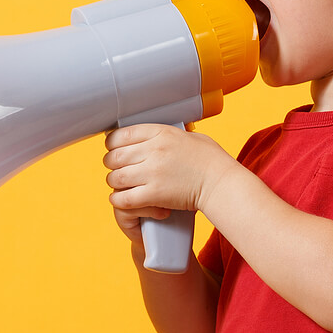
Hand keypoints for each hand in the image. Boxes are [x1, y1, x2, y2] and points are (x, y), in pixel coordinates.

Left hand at [103, 124, 234, 240]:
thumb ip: (169, 136)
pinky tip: (123, 199)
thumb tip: (157, 136)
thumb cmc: (212, 161)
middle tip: (116, 169)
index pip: (122, 134)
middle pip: (114, 156)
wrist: (221, 183)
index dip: (112, 143)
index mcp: (161, 133)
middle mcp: (153, 150)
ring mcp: (152, 172)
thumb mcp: (190, 137)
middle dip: (111, 164)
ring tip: (121, 185)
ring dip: (115, 183)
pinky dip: (119, 200)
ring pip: (115, 177)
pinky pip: (123, 198)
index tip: (114, 149)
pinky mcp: (154, 194)